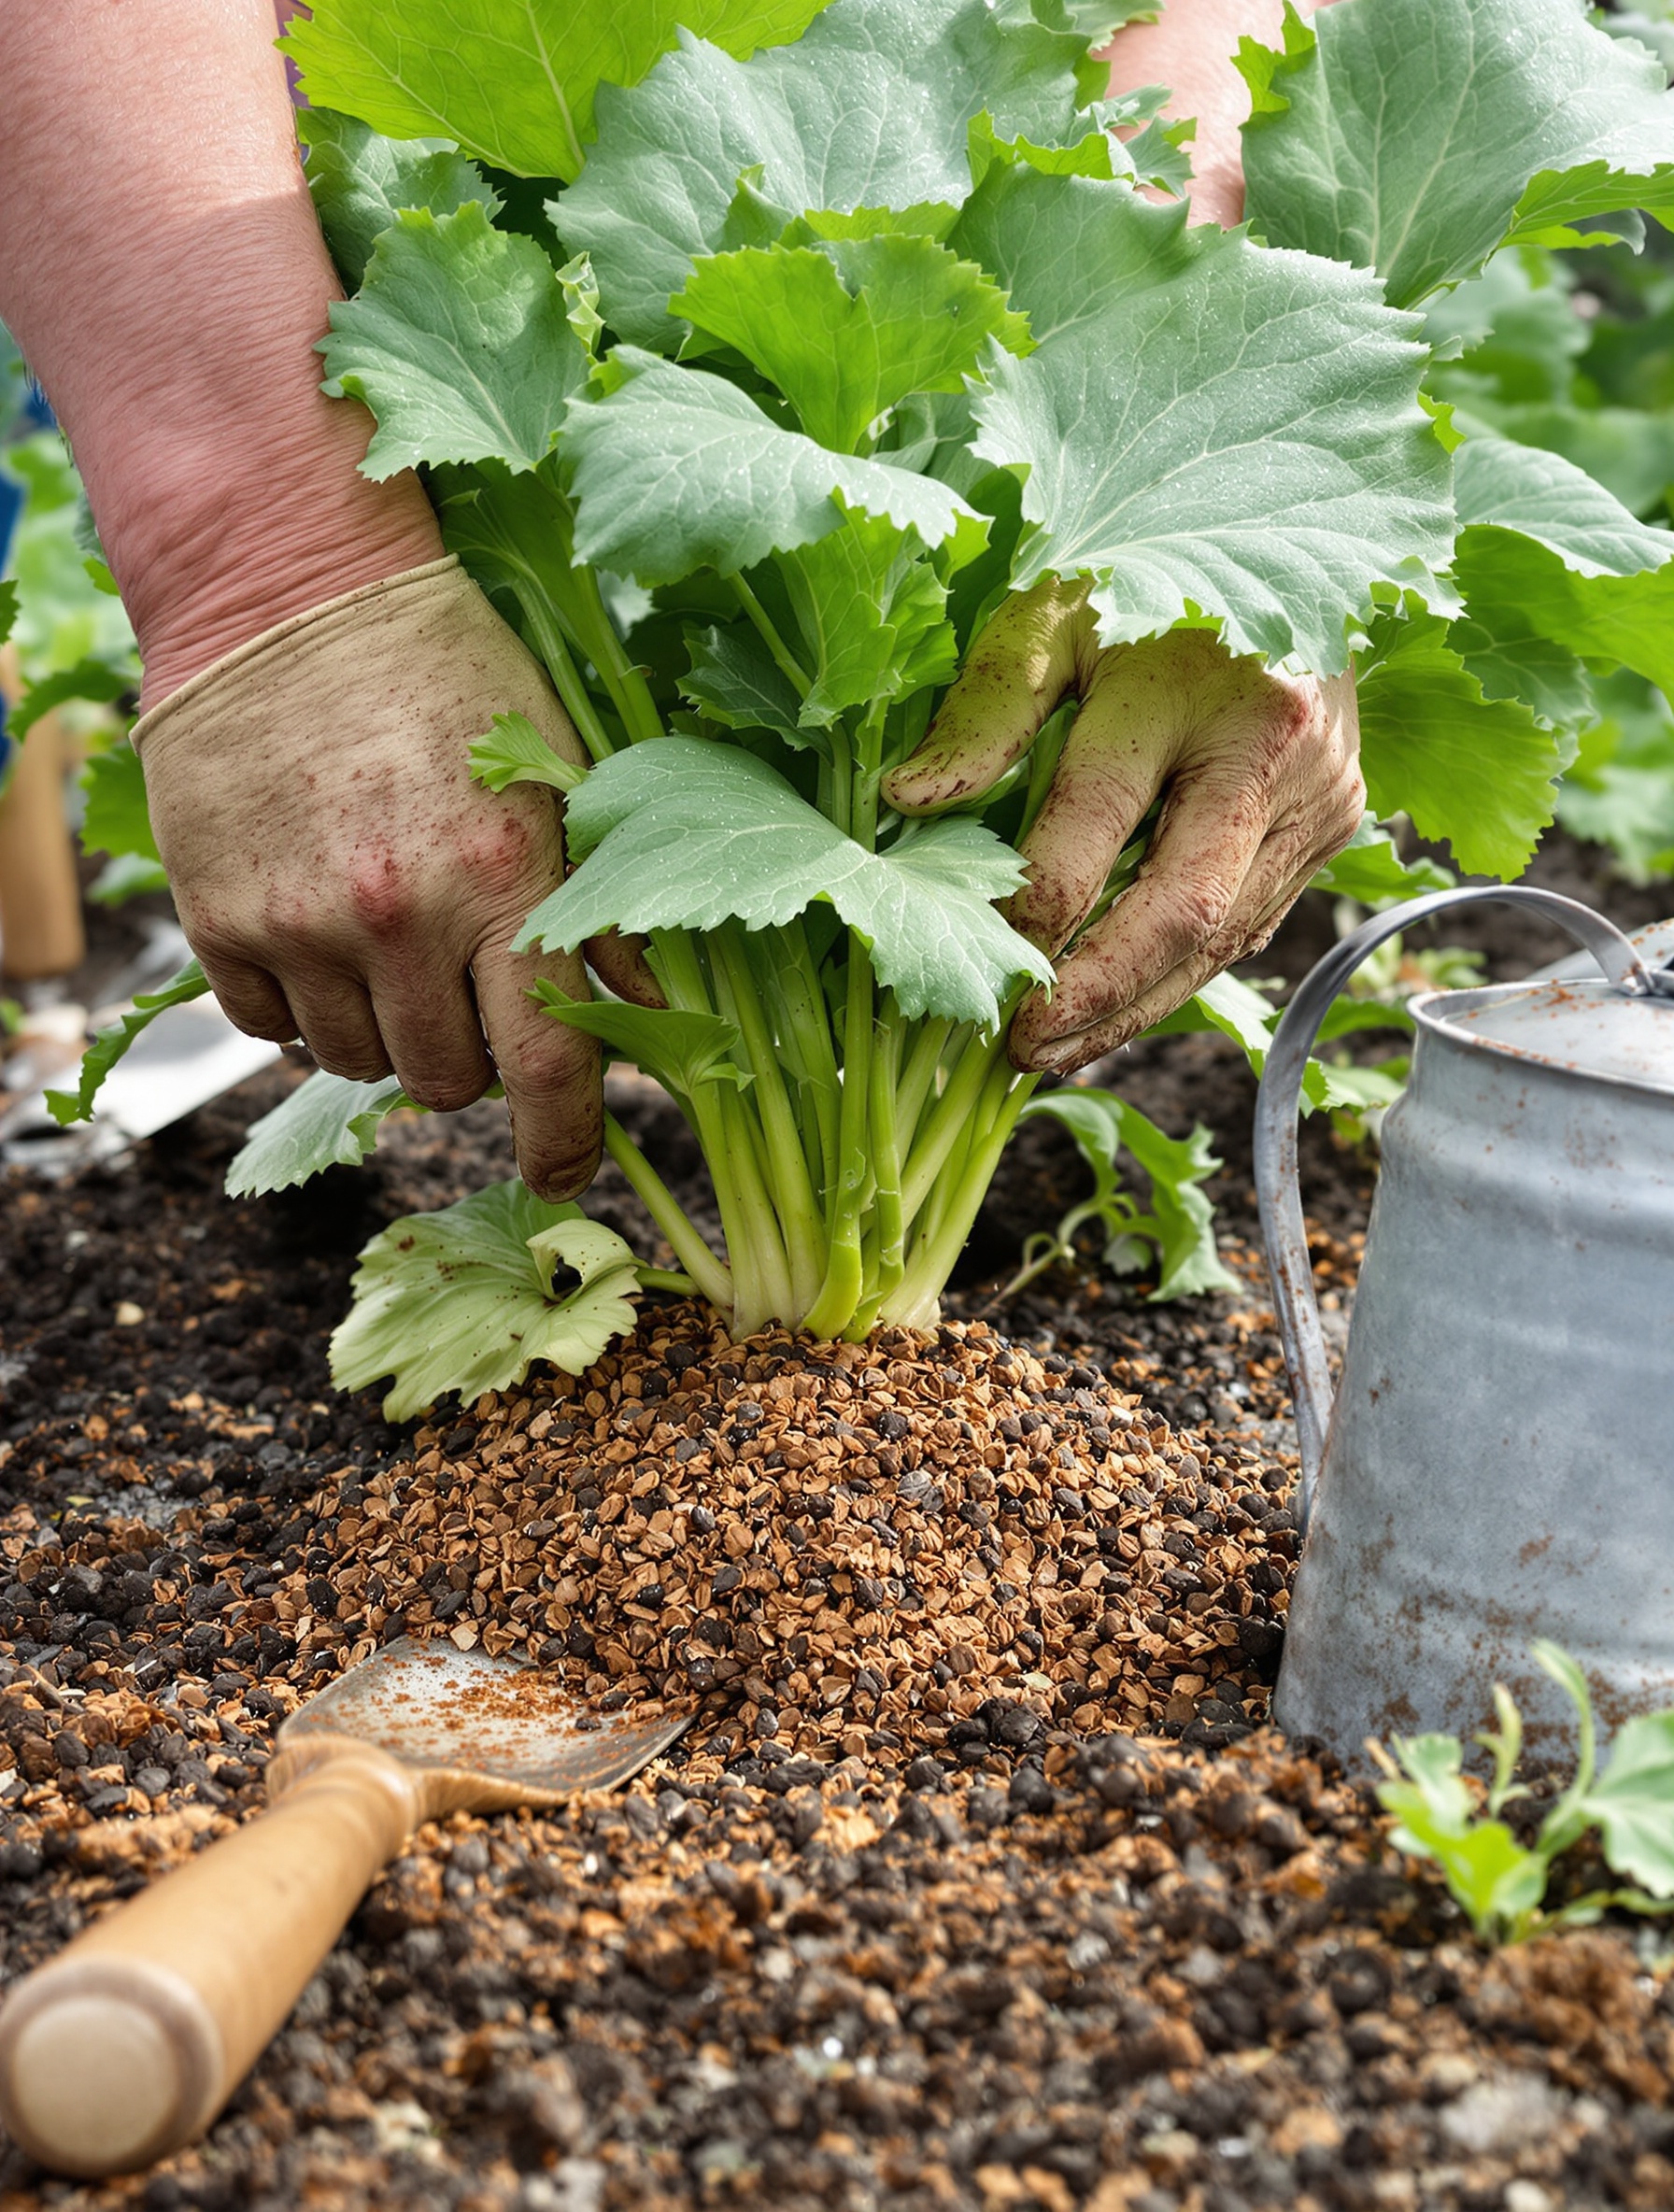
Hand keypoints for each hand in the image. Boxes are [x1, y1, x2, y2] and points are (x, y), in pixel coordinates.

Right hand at [134, 559, 603, 1198]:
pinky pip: (269, 1029)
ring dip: (387, 1033)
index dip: (564, 1141)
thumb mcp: (555, 767)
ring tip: (394, 946)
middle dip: (471, 1060)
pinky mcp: (216, 918)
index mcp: (501, 876)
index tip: (565, 1173)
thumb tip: (653, 1007)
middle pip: (446, 1083)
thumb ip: (603, 896)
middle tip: (471, 989)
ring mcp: (298, 922)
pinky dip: (304, 1006)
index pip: (544, 1066)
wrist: (287, 590)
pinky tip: (323, 934)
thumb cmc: (447, 673)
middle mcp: (398, 915)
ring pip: (355, 1067)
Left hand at [882, 579, 1362, 1073]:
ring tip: (1054, 1052)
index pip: (1097, 821)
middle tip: (1019, 1048)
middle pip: (1181, 908)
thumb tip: (907, 800)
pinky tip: (1117, 1009)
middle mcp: (1273, 750)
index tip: (973, 962)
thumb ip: (987, 711)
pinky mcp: (1333, 826)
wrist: (1296, 551)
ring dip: (1136, 1007)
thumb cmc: (1151, 579)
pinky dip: (1179, 974)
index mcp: (1192, 684)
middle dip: (1096, 994)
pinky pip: (1251, 924)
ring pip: (1223, 938)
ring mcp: (1318, 797)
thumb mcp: (1056, 615)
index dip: (1032, 905)